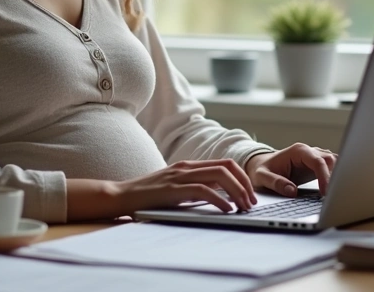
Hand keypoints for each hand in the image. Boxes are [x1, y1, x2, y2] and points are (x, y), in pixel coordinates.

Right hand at [111, 159, 257, 213]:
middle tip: (252, 202)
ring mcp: (180, 176)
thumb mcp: (175, 189)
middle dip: (244, 184)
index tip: (249, 194)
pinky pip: (204, 190)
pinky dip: (220, 200)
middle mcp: (187, 167)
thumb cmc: (148, 196)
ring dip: (237, 191)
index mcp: (189, 165)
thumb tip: (219, 197)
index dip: (242, 177)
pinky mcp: (174, 189)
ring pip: (219, 175)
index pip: (224, 163)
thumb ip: (193, 188)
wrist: (122, 196)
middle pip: (227, 167)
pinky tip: (227, 210)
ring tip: (244, 207)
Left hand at [245, 143, 337, 196]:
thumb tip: (292, 191)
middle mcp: (309, 151)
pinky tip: (332, 191)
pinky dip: (335, 178)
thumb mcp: (262, 177)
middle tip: (333, 196)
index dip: (325, 177)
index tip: (325, 193)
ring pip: (334, 163)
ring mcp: (314, 157)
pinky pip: (332, 168)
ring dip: (336, 176)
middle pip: (330, 160)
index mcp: (298, 151)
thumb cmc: (262, 169)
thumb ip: (275, 183)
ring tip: (334, 194)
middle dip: (334, 177)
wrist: (261, 165)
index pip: (318, 161)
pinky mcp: (317, 165)